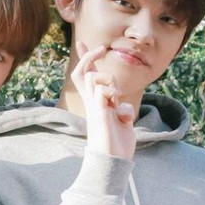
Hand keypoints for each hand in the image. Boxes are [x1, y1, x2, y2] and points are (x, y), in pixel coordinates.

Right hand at [71, 42, 135, 159]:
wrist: (114, 161)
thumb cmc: (117, 144)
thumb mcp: (120, 120)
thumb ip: (119, 109)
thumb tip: (122, 105)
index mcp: (96, 104)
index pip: (86, 77)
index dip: (86, 59)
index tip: (83, 44)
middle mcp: (92, 103)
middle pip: (82, 72)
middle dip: (90, 56)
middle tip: (103, 48)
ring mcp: (94, 107)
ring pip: (95, 77)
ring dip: (110, 81)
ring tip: (118, 100)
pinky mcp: (99, 112)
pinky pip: (103, 90)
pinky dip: (114, 95)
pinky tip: (121, 114)